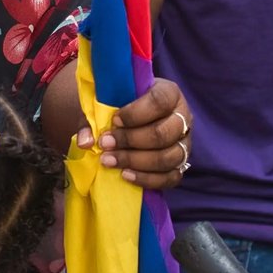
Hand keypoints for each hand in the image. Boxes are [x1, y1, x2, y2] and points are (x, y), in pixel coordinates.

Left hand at [77, 77, 192, 190]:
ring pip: (169, 157)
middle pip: (164, 133)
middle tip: (105, 144)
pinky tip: (125, 175)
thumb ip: (92, 119)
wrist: (133, 118)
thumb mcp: (104, 105)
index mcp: (169, 93)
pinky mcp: (181, 164)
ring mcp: (185, 142)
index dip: (135, 114)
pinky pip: (171, 177)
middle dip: (130, 141)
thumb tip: (86, 142)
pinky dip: (147, 179)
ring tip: (109, 161)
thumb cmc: (122, 106)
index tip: (114, 121)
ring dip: (136, 162)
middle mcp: (183, 117)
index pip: (160, 102)